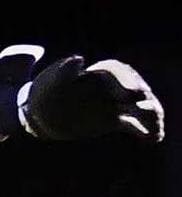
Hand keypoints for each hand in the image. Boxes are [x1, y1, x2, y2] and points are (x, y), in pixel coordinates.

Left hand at [26, 54, 163, 141]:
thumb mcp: (51, 79)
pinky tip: (154, 137)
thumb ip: (65, 70)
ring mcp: (113, 103)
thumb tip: (80, 59)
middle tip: (143, 106)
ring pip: (137, 107)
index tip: (130, 94)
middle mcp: (110, 86)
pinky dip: (143, 130)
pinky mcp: (112, 119)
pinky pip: (132, 124)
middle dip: (141, 96)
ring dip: (150, 115)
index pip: (117, 73)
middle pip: (132, 88)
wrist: (39, 112)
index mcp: (97, 73)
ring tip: (156, 127)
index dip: (125, 82)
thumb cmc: (45, 92)